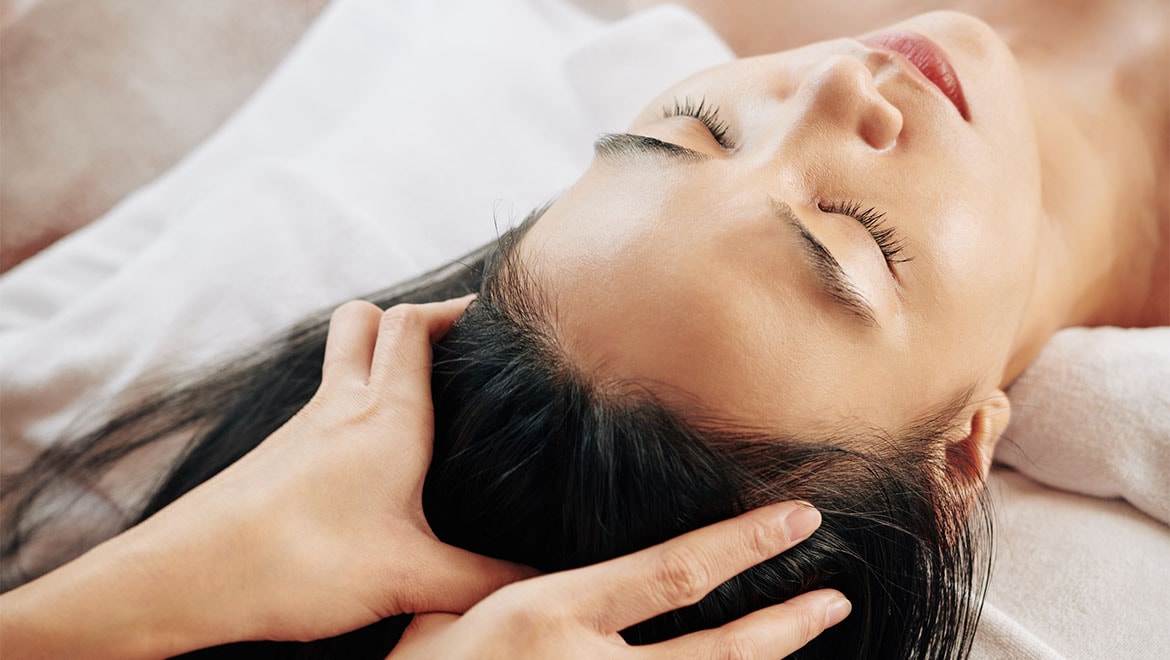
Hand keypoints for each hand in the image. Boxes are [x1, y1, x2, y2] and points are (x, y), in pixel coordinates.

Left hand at [0, 296, 534, 659]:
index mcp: (386, 414)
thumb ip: (482, 581)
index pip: (415, 323)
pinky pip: (322, 408)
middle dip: (410, 318)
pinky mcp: (279, 457)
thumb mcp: (410, 578)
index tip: (494, 317)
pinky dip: (351, 408)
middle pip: (367, 320)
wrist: (188, 577)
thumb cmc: (299, 561)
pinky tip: (370, 461)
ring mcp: (303, 428)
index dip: (454, 308)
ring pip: (341, 362)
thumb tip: (535, 584)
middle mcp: (342, 406)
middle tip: (451, 348)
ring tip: (421, 400)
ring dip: (376, 361)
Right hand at [389, 501, 850, 658]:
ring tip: (811, 631)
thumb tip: (576, 573)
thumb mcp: (453, 611)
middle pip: (712, 652)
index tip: (796, 521)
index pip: (671, 573)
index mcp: (549, 617)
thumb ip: (519, 590)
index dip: (743, 546)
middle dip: (783, 625)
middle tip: (835, 599)